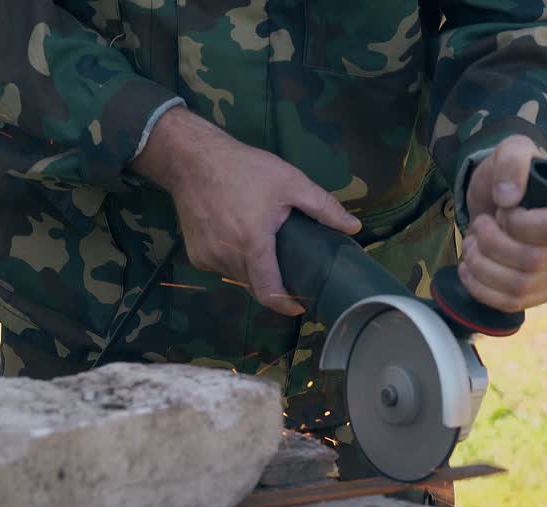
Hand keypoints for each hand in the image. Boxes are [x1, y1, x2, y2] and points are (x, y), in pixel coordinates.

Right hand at [130, 108, 360, 315]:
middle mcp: (227, 257)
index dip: (286, 305)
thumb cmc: (244, 168)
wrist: (191, 160)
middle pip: (254, 286)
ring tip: (262, 248)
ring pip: (237, 277)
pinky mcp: (195, 255)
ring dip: (252, 271)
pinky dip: (233, 261)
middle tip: (287, 268)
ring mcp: (208, 258)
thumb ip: (323, 207)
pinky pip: (221, 267)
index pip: (269, 292)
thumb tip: (355, 227)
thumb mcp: (290, 181)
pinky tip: (237, 239)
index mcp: (253, 244)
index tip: (300, 306)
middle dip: (272, 283)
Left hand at [461, 135, 546, 312]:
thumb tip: (508, 198)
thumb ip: (512, 162)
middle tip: (478, 227)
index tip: (503, 210)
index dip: (519, 224)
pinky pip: (514, 303)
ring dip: (483, 267)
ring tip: (471, 246)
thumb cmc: (511, 173)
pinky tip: (469, 269)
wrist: (502, 198)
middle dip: (492, 245)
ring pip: (520, 286)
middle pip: (534, 262)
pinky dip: (482, 289)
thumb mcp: (511, 151)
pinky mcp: (544, 290)